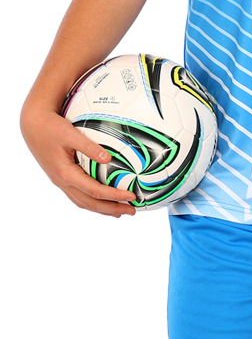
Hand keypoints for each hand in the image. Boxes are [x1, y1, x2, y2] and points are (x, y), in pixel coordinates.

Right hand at [21, 101, 136, 216]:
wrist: (33, 126)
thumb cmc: (51, 128)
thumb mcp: (70, 134)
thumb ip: (89, 147)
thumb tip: (108, 158)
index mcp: (65, 174)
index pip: (95, 191)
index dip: (114, 196)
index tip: (131, 197)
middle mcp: (62, 182)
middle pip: (90, 203)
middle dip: (111, 209)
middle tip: (131, 212)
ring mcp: (60, 181)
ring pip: (82, 202)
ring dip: (102, 209)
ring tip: (119, 212)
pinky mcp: (61, 178)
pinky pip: (78, 195)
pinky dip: (92, 202)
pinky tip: (101, 200)